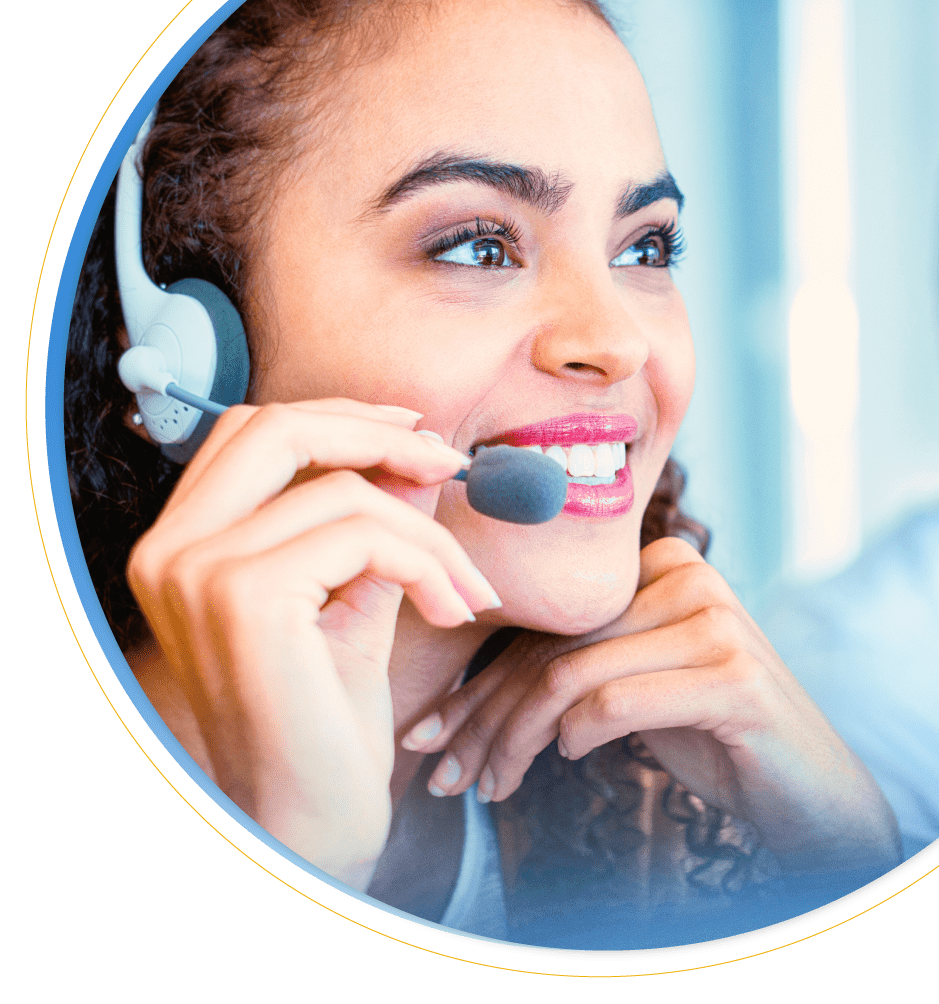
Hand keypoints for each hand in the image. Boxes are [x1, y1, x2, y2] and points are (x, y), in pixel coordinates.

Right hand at [126, 398, 499, 888]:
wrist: (311, 822)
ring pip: (346, 491)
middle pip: (278, 428)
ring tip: (465, 586)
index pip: (253, 433)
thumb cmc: (326, 721)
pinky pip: (366, 536)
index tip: (414, 434)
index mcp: (183, 546)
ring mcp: (199, 572)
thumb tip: (420, 451)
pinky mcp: (245, 599)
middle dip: (379, 434)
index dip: (340, 419)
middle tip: (451, 464)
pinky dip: (427, 564)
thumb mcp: (353, 596)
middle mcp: (170, 551)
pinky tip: (452, 611)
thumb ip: (374, 521)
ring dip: (429, 532)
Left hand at [399, 538, 899, 874]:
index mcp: (664, 565)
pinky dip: (576, 735)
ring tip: (488, 785)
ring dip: (515, 740)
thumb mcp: (641, 685)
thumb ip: (583, 664)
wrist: (811, 786)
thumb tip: (471, 698)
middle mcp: (691, 578)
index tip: (432, 732)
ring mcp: (716, 623)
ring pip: (573, 676)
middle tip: (440, 770)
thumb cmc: (715, 734)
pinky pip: (617, 701)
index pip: (550, 624)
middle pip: (555, 647)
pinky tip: (565, 759)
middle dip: (485, 716)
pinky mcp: (732, 676)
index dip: (481, 681)